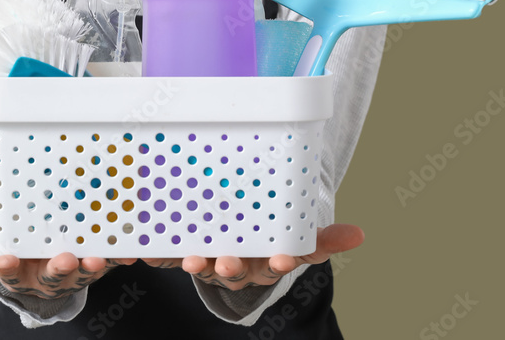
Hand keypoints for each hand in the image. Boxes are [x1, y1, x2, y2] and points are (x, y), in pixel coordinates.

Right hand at [0, 209, 135, 298]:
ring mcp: (69, 270)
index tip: (5, 259)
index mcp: (13, 270)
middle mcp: (42, 275)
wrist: (37, 255)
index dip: (6, 267)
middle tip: (63, 260)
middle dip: (57, 270)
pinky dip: (116, 256)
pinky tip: (127, 251)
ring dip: (88, 265)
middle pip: (50, 277)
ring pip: (81, 272)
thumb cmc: (8, 249)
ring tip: (95, 258)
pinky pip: (106, 260)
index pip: (6, 271)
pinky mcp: (92, 261)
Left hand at [143, 223, 363, 290]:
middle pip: (233, 269)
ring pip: (199, 264)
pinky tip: (144, 250)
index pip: (276, 264)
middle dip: (229, 267)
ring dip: (192, 263)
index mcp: (264, 262)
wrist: (229, 244)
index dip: (279, 264)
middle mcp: (236, 266)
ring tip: (187, 259)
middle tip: (227, 262)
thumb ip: (323, 239)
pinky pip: (165, 255)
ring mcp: (207, 261)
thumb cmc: (264, 244)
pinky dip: (155, 253)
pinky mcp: (179, 251)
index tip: (281, 260)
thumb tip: (359, 235)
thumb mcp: (295, 243)